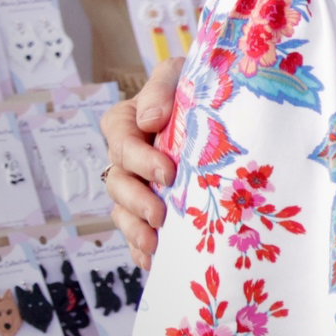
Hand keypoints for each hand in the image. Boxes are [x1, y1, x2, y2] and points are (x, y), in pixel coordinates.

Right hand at [104, 58, 183, 270]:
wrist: (216, 103)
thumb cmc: (195, 85)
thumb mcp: (177, 74)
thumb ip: (161, 89)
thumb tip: (152, 119)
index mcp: (127, 121)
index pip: (120, 140)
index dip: (140, 160)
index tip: (168, 173)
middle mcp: (126, 155)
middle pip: (118, 181)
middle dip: (137, 201)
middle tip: (160, 214)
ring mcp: (135, 183)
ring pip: (121, 210)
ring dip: (135, 229)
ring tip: (154, 244)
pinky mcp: (148, 205)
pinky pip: (134, 231)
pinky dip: (140, 247)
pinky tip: (153, 260)